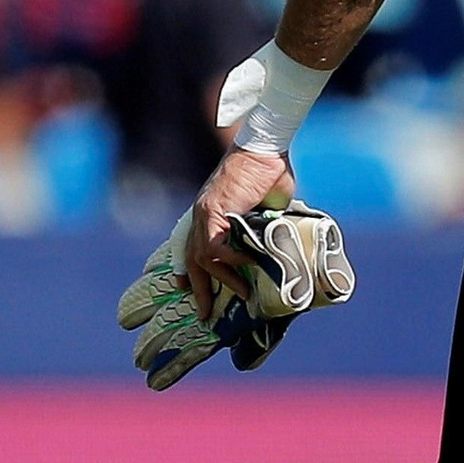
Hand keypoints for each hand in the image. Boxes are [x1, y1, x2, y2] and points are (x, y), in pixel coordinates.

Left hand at [185, 147, 289, 322]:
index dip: (187, 268)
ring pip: (203, 258)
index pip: (191, 245)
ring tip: (243, 293)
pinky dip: (229, 259)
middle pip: (191, 259)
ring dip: (222, 280)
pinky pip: (214, 246)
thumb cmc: (270, 170)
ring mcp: (205, 214)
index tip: (184, 289)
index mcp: (210, 212)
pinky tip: (247, 265)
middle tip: (204, 314)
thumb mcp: (268, 206)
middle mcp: (201, 215)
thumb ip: (265, 225)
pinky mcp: (214, 211)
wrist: (265, 148)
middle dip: (198, 289)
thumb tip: (279, 244)